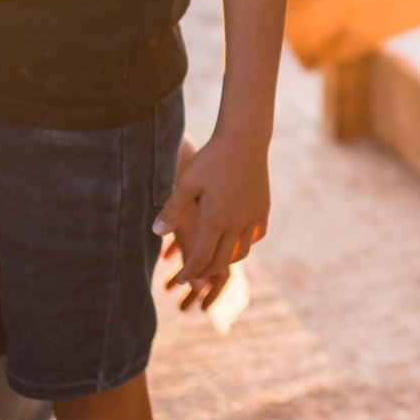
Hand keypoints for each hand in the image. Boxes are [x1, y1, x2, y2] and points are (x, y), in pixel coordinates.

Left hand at [154, 127, 269, 311]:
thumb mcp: (187, 183)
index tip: (180, 280)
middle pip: (221, 261)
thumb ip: (172, 210)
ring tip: (213, 260)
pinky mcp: (263, 208)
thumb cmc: (211, 159)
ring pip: (241, 252)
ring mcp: (253, 217)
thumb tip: (156, 232)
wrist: (244, 139)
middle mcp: (237, 223)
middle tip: (193, 274)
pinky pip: (256, 235)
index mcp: (215, 220)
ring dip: (226, 261)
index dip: (190, 272)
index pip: (201, 258)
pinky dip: (245, 243)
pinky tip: (236, 239)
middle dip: (205, 272)